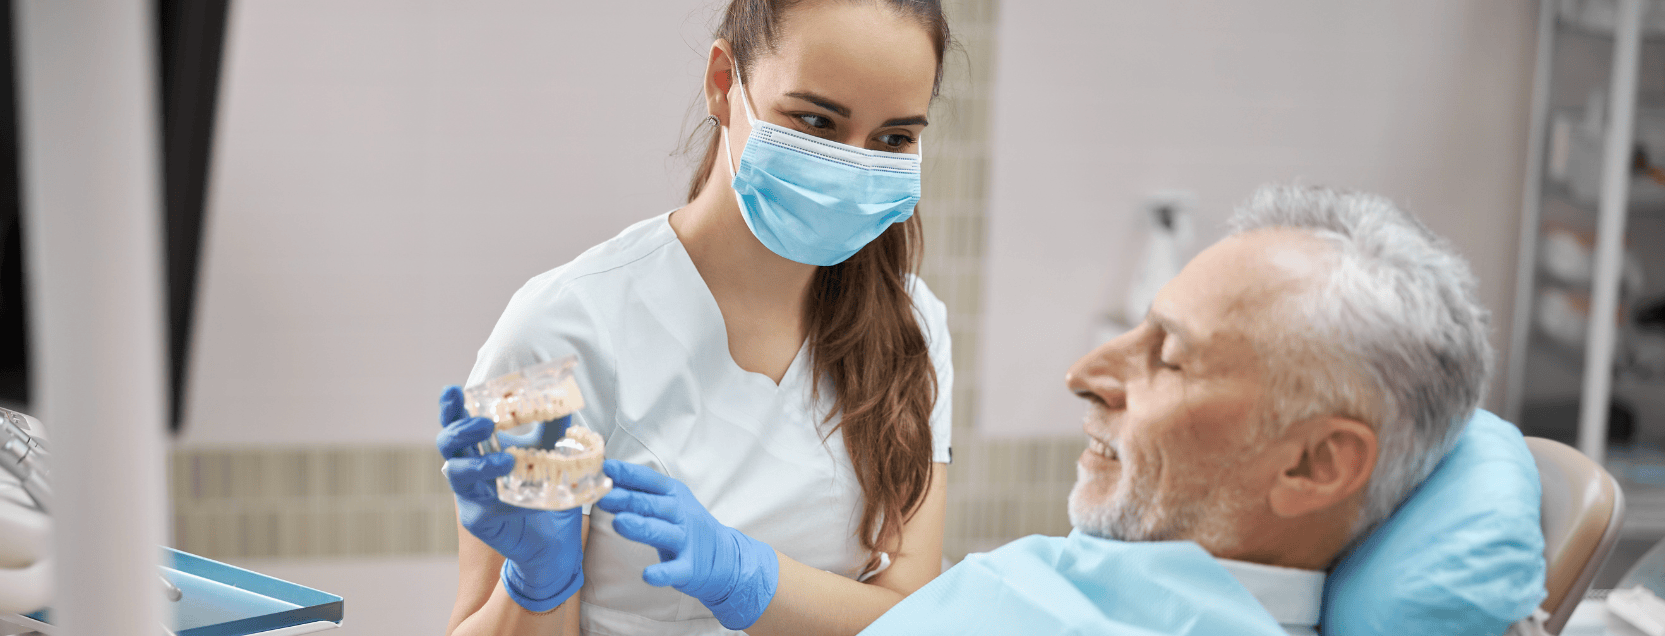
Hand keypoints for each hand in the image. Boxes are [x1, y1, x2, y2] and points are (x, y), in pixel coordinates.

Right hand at [436, 386, 583, 611]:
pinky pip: (477, 505)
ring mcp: (469, 495)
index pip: (460, 421)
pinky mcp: (477, 519)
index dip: (452, 407)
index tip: (453, 390)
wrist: (554, 537)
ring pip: (456, 473)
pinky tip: (515, 494)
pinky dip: (495, 495)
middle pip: (447, 443)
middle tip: (487, 424)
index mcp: (481, 447)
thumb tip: (565, 397)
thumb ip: (554, 426)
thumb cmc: (546, 491)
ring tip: (505, 461)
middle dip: (461, 429)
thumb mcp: (552, 452)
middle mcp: (469, 468)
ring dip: (477, 463)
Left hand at [595, 460, 778, 629]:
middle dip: (628, 500)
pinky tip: (647, 575)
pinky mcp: (689, 567)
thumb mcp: (667, 503)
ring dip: (641, 527)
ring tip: (619, 523)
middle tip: (605, 497)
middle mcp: (680, 514)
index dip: (629, 473)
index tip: (607, 467)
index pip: (650, 481)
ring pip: (661, 532)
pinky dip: (662, 573)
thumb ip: (639, 493)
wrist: (723, 557)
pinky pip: (674, 570)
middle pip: (652, 505)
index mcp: (674, 494)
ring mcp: (685, 540)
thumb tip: (605, 478)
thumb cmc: (684, 525)